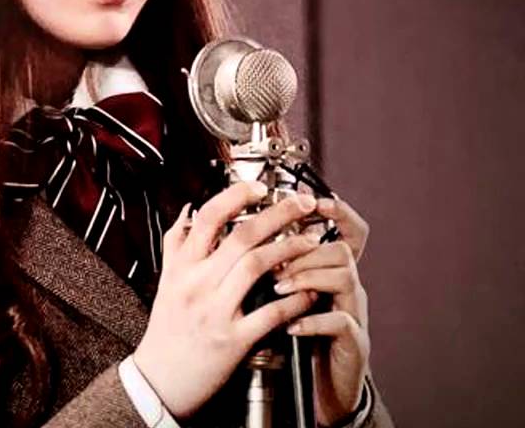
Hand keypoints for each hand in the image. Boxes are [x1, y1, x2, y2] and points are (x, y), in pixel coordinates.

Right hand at [131, 181, 321, 417]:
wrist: (159, 379)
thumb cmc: (165, 331)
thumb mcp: (165, 282)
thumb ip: (176, 244)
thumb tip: (189, 211)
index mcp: (182, 267)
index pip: (208, 218)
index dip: (236, 197)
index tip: (260, 187)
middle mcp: (197, 284)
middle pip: (241, 236)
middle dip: (277, 214)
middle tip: (302, 203)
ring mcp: (216, 311)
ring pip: (257, 267)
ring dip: (290, 249)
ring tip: (311, 240)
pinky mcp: (234, 340)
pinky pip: (271, 312)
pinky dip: (294, 298)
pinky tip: (309, 289)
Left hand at [274, 197, 371, 425]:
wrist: (312, 387)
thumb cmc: (290, 335)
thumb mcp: (276, 295)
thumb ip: (264, 264)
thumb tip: (235, 232)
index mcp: (326, 270)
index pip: (347, 230)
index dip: (338, 213)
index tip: (315, 203)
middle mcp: (344, 286)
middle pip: (339, 249)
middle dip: (303, 251)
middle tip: (272, 264)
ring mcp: (352, 312)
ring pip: (345, 277)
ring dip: (307, 278)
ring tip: (278, 288)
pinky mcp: (353, 341)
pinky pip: (341, 321)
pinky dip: (313, 319)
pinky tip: (290, 323)